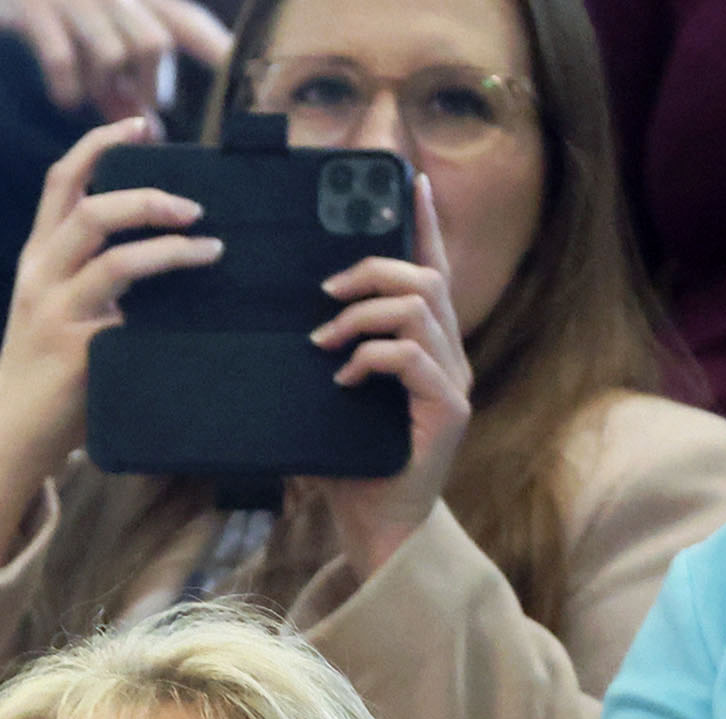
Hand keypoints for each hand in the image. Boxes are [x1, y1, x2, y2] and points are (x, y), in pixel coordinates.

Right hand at [0, 0, 231, 116]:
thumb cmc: (45, 17)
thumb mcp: (88, 41)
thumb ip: (117, 77)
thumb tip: (147, 126)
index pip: (186, 22)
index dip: (215, 49)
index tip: (239, 79)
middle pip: (152, 42)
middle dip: (149, 88)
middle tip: (139, 121)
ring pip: (110, 50)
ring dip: (107, 90)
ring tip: (98, 107)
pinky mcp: (33, 9)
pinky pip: (61, 53)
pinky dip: (67, 84)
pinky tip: (65, 99)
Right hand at [0, 117, 223, 570]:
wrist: (11, 435)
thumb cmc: (47, 376)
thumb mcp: (61, 311)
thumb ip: (97, 277)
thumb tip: (167, 245)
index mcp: (37, 259)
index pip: (62, 183)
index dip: (101, 144)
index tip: (142, 124)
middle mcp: (40, 276)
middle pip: (88, 207)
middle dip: (147, 195)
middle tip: (194, 204)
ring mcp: (55, 311)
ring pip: (110, 251)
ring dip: (166, 242)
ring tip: (207, 244)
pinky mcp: (75, 348)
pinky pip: (126, 306)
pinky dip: (164, 287)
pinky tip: (193, 286)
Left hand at [307, 173, 471, 582]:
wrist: (375, 528)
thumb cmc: (347, 466)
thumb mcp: (324, 402)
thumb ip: (318, 361)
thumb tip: (273, 329)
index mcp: (426, 345)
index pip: (430, 271)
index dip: (424, 225)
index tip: (411, 184)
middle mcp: (448, 355)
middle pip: (426, 278)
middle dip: (373, 270)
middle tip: (324, 292)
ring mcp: (452, 382)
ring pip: (420, 309)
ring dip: (364, 314)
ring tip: (323, 339)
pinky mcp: (447, 411)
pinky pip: (414, 358)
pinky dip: (373, 357)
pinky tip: (343, 378)